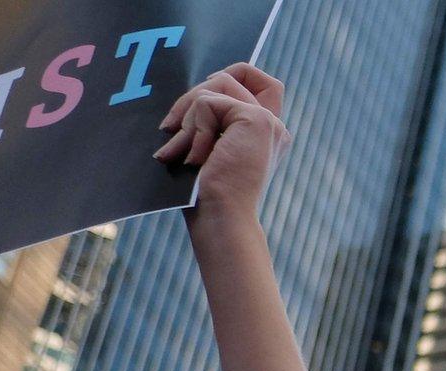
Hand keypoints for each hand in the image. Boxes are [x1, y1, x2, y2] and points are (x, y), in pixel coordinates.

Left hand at [156, 64, 290, 220]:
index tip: (200, 105)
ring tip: (181, 149)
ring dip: (189, 114)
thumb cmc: (204, 195)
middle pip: (231, 76)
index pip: (262, 82)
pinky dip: (193, 128)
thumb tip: (186, 96)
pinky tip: (195, 157)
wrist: (220, 218)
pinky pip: (209, 102)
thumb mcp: (205, 148)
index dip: (231, 76)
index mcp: (266, 134)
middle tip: (171, 129)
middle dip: (193, 96)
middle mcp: (273, 125)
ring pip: (218, 83)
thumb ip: (209, 119)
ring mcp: (268, 121)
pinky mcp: (256, 120)